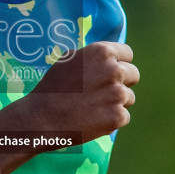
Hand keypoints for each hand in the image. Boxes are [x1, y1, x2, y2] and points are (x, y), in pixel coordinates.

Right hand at [13, 41, 138, 144]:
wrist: (41, 118)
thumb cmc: (51, 88)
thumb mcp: (68, 61)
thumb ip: (91, 58)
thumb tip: (107, 58)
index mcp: (101, 52)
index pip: (127, 53)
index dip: (119, 63)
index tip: (110, 73)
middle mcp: (114, 70)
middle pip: (133, 75)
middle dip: (121, 83)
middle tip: (103, 93)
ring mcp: (117, 94)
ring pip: (129, 98)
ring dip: (115, 103)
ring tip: (93, 108)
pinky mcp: (117, 117)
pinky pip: (124, 117)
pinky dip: (111, 121)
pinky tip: (93, 120)